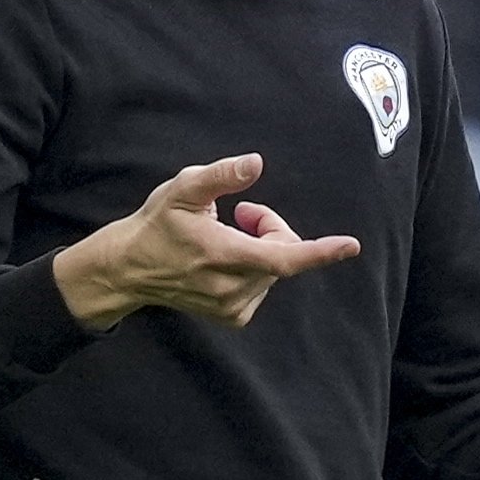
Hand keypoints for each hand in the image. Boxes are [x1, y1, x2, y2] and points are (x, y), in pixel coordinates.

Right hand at [53, 153, 360, 330]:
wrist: (130, 269)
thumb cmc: (157, 224)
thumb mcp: (183, 188)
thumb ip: (221, 174)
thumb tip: (256, 163)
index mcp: (223, 254)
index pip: (283, 257)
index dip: (319, 252)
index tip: (350, 247)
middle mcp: (231, 286)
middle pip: (281, 253)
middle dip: (271, 227)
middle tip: (242, 211)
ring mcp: (232, 306)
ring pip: (274, 270)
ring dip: (262, 247)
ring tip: (226, 234)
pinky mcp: (233, 316)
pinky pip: (263, 286)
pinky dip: (255, 268)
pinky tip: (225, 260)